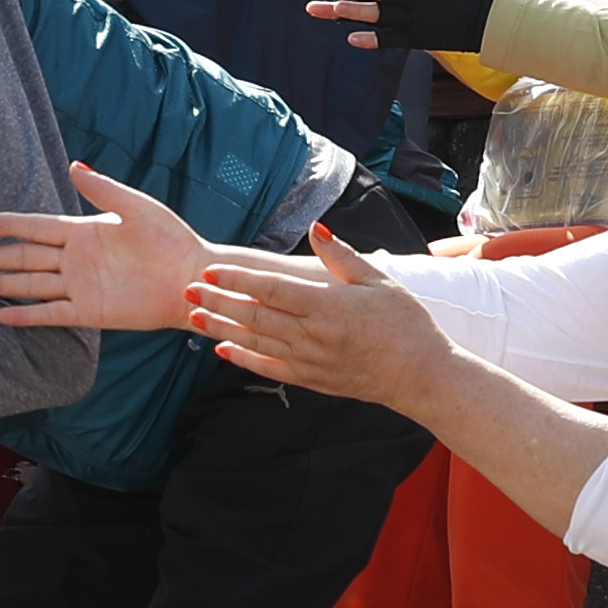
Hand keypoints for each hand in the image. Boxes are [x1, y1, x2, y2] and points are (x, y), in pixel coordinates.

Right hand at [0, 160, 217, 325]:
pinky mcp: (90, 312)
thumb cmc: (171, 239)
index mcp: (84, 232)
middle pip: (25, 258)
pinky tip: (0, 316)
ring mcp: (80, 287)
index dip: (8, 225)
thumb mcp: (137, 208)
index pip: (36, 228)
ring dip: (2, 284)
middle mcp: (76, 260)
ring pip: (31, 285)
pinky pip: (51, 314)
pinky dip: (26, 315)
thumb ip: (103, 191)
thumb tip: (73, 166)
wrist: (192, 278)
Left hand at [182, 228, 458, 405]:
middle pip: (253, 315)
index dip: (237, 278)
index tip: (210, 269)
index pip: (271, 289)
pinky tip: (221, 349)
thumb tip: (316, 228)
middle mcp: (312, 335)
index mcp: (328, 307)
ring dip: (221, 326)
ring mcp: (308, 361)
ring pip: (254, 342)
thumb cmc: (405, 324)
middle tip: (187, 287)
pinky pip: (267, 369)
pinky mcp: (310, 380)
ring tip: (193, 313)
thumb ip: (342, 257)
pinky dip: (241, 358)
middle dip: (217, 299)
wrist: (419, 376)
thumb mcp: (379, 282)